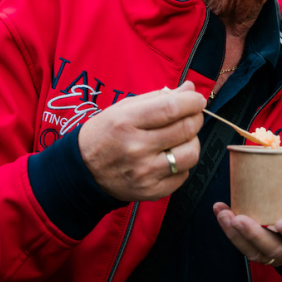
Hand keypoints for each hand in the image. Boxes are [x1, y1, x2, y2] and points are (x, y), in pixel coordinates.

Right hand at [78, 80, 205, 200]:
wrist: (84, 170)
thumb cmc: (106, 133)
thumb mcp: (124, 108)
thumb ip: (158, 97)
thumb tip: (190, 89)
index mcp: (126, 121)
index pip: (171, 108)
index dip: (191, 102)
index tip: (197, 100)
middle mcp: (136, 148)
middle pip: (185, 130)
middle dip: (196, 118)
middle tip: (193, 115)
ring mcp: (144, 173)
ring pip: (190, 154)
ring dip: (192, 142)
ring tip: (181, 138)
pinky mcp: (151, 191)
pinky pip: (183, 175)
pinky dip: (182, 164)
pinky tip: (170, 157)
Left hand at [213, 192, 281, 265]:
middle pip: (273, 249)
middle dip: (255, 235)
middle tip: (240, 219)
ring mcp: (275, 252)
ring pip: (253, 250)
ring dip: (236, 234)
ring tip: (224, 215)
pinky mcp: (260, 248)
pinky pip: (242, 243)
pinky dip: (229, 228)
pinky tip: (221, 211)